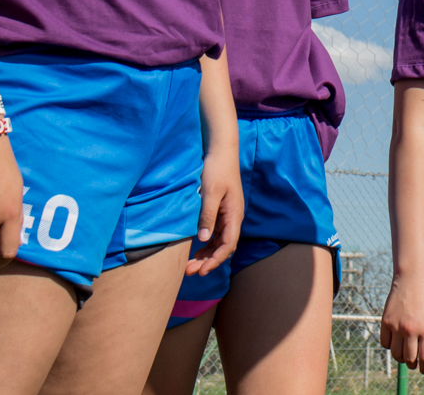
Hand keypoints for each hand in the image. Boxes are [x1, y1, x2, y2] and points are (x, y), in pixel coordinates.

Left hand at [186, 147, 243, 275]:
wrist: (221, 151)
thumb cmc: (217, 169)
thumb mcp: (210, 192)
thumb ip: (208, 216)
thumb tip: (204, 240)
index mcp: (234, 214)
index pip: (228, 244)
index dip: (216, 260)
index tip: (202, 271)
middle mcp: (233, 218)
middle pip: (223, 247)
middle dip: (208, 261)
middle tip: (190, 272)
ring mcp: (226, 215)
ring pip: (218, 242)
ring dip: (206, 255)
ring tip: (189, 266)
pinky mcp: (220, 211)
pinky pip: (215, 234)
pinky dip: (206, 245)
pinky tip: (195, 250)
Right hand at [380, 273, 423, 370]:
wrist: (412, 279)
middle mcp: (410, 330)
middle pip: (409, 359)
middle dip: (412, 364)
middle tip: (413, 363)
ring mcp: (396, 326)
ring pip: (396, 354)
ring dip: (400, 357)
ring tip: (404, 354)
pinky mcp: (386, 322)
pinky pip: (385, 343)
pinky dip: (390, 346)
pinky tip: (395, 341)